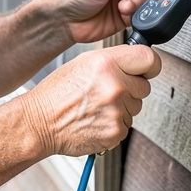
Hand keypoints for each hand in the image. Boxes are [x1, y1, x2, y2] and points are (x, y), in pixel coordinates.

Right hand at [19, 45, 160, 156]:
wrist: (40, 122)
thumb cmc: (56, 93)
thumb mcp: (83, 63)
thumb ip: (113, 60)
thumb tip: (136, 63)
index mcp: (107, 64)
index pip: (149, 59)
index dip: (150, 65)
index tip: (147, 69)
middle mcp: (115, 86)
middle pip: (144, 86)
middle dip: (131, 88)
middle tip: (108, 90)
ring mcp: (117, 111)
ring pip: (135, 107)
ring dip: (122, 107)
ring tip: (96, 105)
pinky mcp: (116, 132)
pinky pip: (126, 125)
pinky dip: (114, 123)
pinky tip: (95, 118)